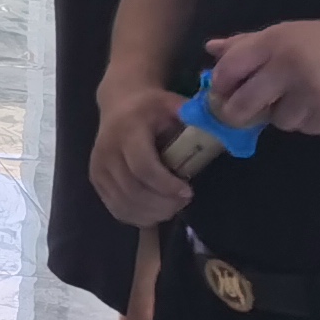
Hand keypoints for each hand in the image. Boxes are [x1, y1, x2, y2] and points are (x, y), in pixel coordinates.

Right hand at [92, 70, 198, 225]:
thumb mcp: (172, 104)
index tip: (189, 191)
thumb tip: (224, 130)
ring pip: (125, 204)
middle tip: (184, 201)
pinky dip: (138, 216)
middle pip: (134, 190)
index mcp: (127, 131)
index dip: (167, 186)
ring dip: (153, 213)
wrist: (119, 104)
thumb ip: (194, 118)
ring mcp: (98, 168)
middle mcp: (107, 151)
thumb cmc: (152, 108)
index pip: (143, 167)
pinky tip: (155, 210)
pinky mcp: (96, 180)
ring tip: (172, 206)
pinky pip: (116, 209)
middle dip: (164, 203)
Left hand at [201, 22, 319, 137]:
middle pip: (242, 107)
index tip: (223, 94)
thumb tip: (211, 49)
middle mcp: (290, 69)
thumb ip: (249, 43)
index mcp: (277, 42)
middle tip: (248, 111)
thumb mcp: (293, 32)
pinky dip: (311, 120)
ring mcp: (313, 96)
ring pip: (277, 121)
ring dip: (285, 113)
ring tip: (308, 94)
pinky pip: (306, 129)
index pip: (228, 71)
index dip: (220, 87)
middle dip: (239, 114)